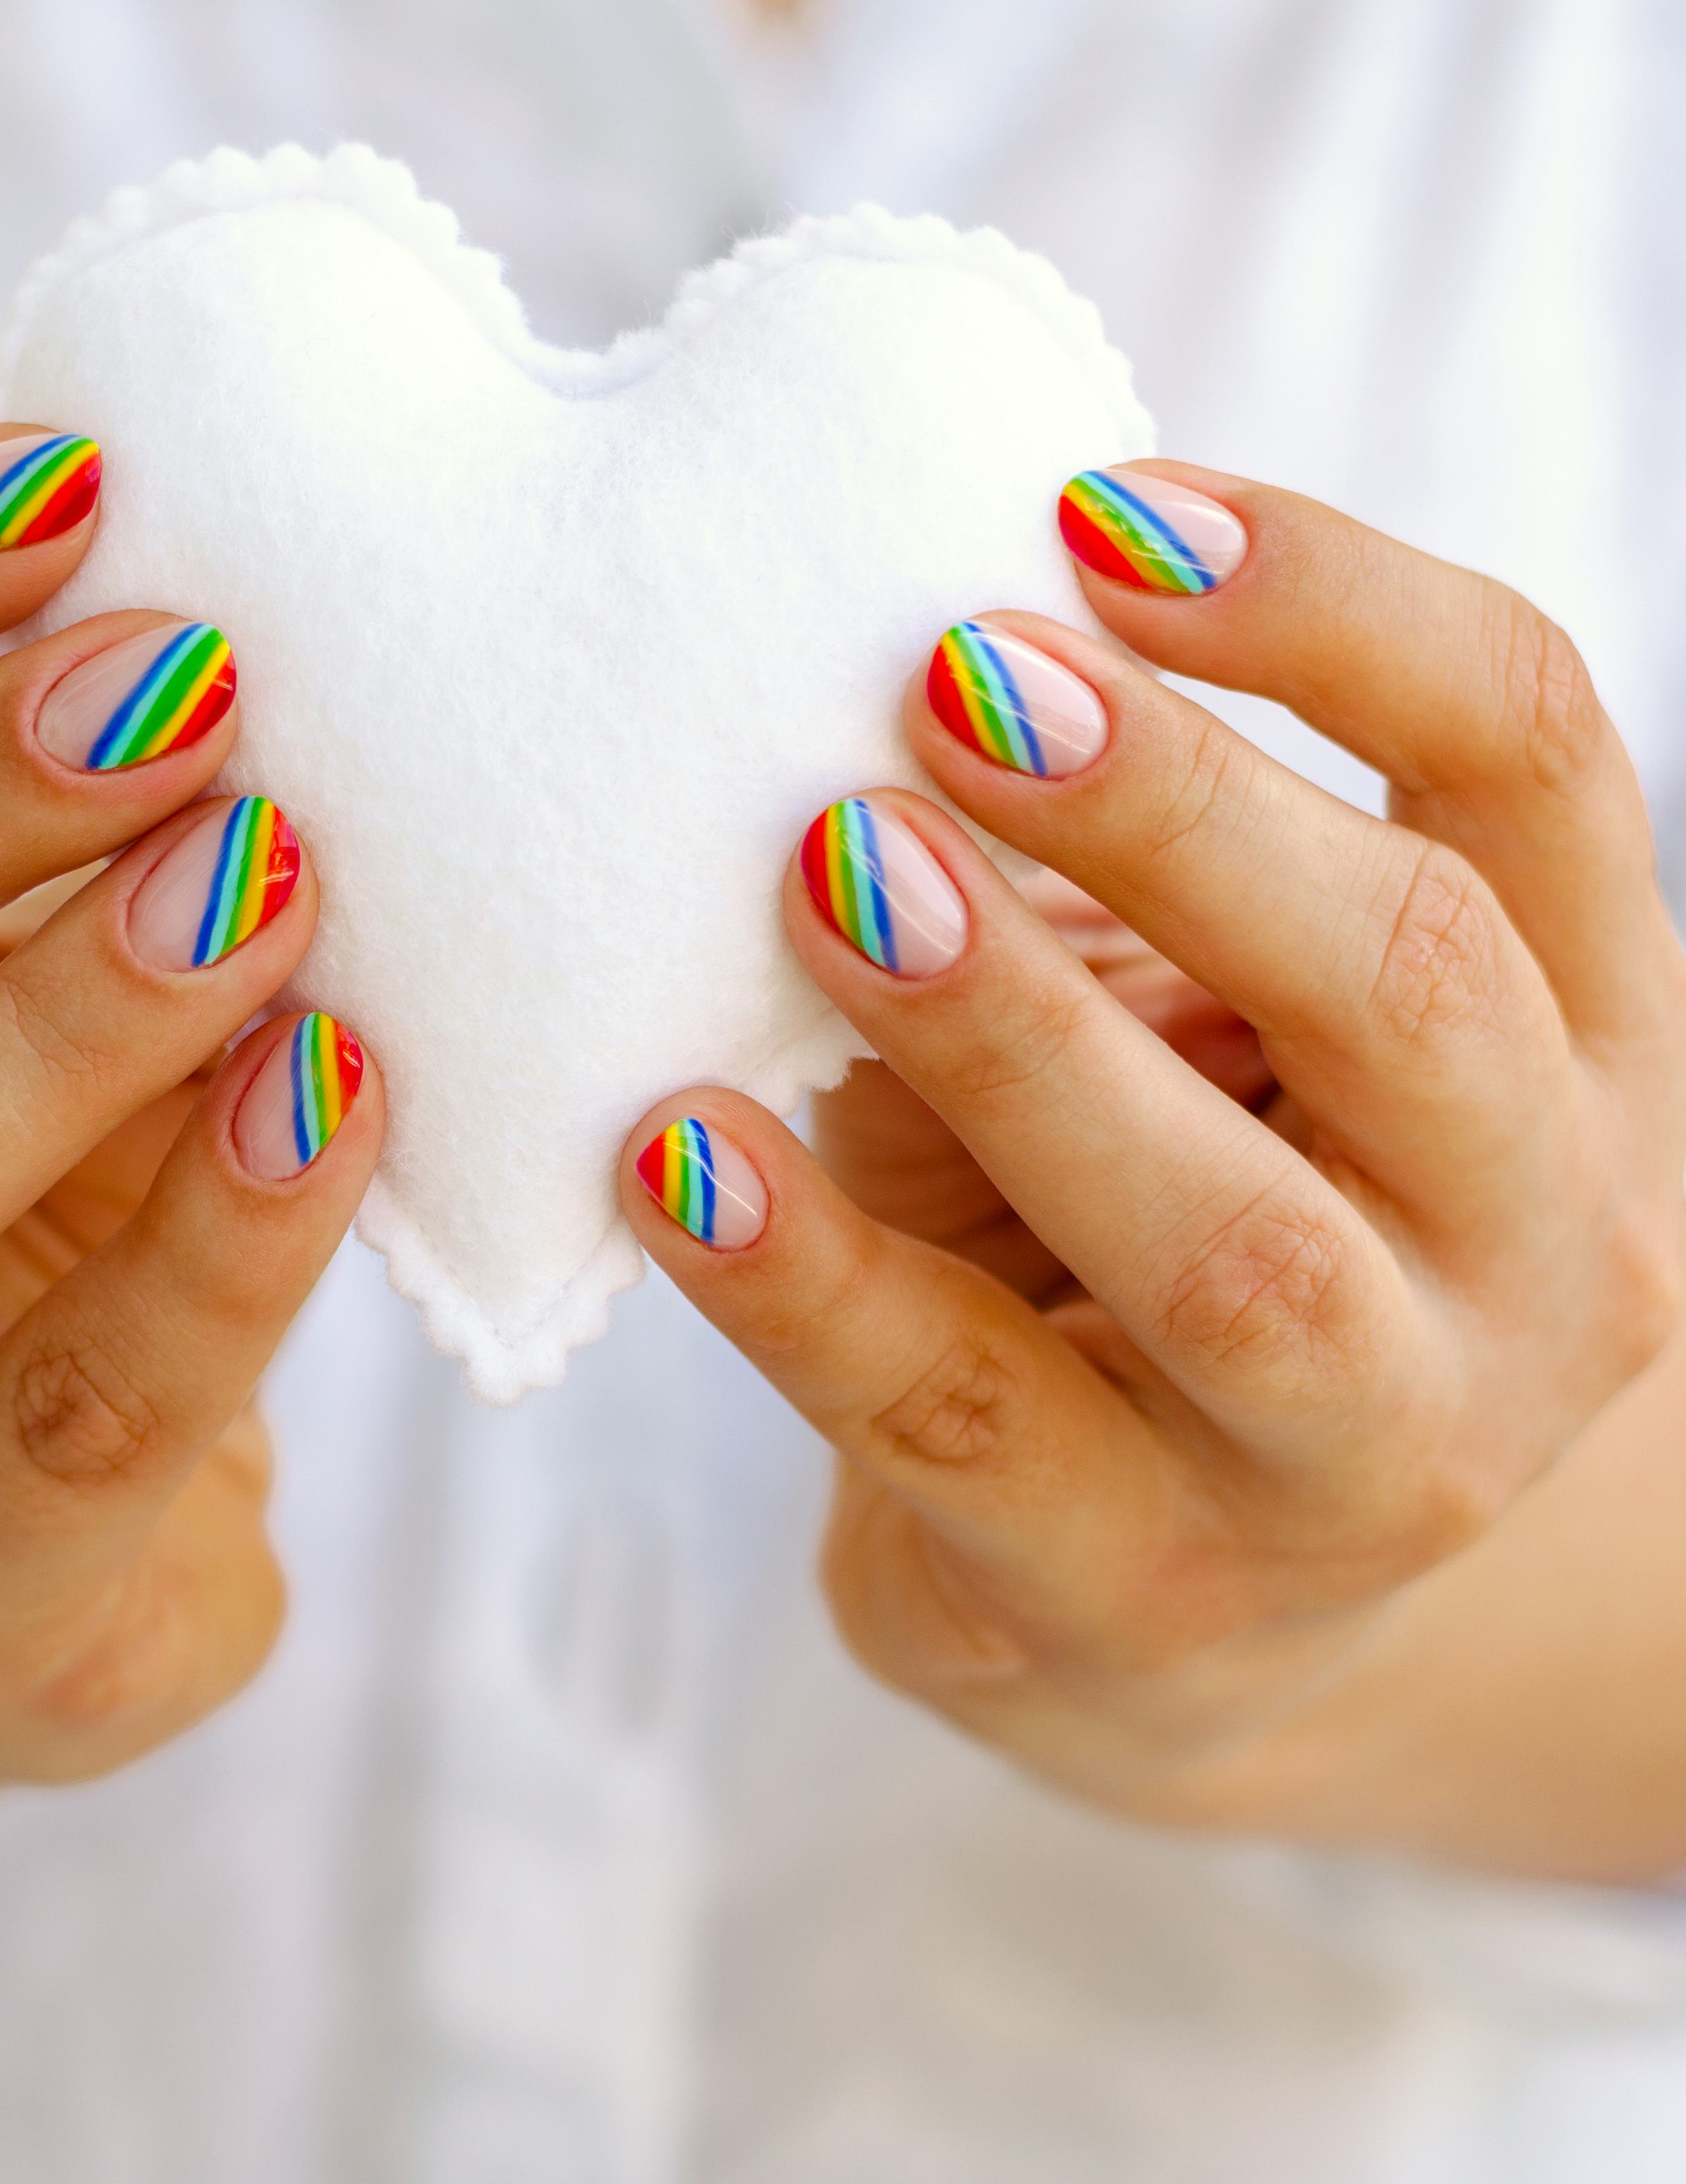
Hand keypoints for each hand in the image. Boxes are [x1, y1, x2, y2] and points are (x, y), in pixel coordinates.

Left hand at [621, 465, 1685, 1835]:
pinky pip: (972, 1425)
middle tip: (954, 679)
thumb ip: (1117, 892)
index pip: (1532, 760)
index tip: (1101, 508)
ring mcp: (1369, 1462)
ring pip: (1233, 1246)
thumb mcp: (1205, 1047)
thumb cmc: (1167, 1241)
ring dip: (1018, 1039)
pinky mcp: (1151, 1598)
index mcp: (1575, 1043)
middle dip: (1180, 814)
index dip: (1339, 607)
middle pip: (1415, 986)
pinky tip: (677, 1158)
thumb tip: (873, 687)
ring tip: (831, 876)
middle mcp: (1538, 1255)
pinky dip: (810, 1280)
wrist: (1179, 1605)